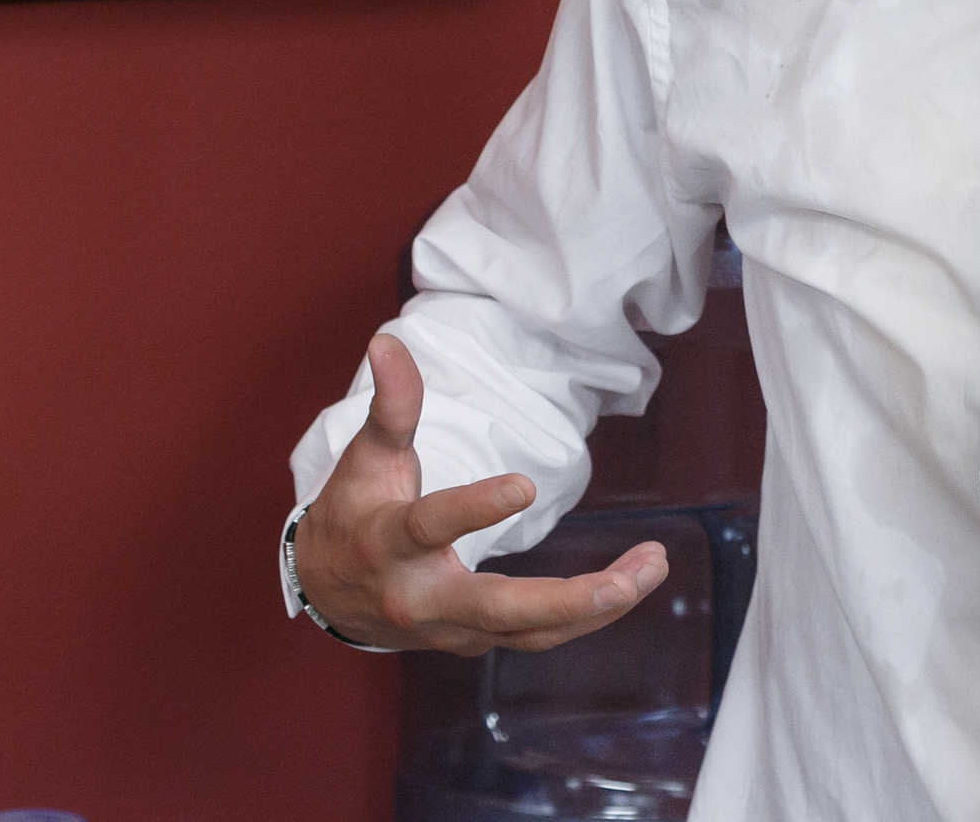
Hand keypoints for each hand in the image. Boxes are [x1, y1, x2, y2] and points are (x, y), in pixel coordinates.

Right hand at [292, 333, 668, 655]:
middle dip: (570, 601)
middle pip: (499, 610)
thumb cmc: (353, 514)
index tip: (524, 486)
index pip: (431, 527)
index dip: (475, 509)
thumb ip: (390, 405)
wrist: (326, 594)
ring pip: (531, 632)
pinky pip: (537, 635)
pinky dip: (585, 615)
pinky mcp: (475, 640)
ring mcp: (452, 629)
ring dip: (597, 607)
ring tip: (653, 566)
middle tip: (629, 580)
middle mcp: (421, 598)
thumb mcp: (367, 457)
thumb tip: (386, 339)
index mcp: (388, 545)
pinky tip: (629, 585)